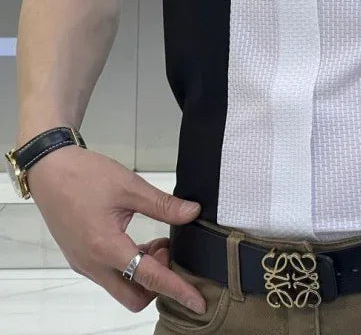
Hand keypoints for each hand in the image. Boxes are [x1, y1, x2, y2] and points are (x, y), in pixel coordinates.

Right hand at [26, 145, 206, 314]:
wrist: (50, 171)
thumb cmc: (84, 176)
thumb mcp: (130, 187)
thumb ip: (163, 205)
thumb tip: (192, 213)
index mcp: (106, 247)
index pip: (150, 278)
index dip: (178, 290)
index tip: (198, 303)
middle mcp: (92, 264)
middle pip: (134, 296)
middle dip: (159, 283)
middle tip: (170, 250)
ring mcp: (84, 263)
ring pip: (122, 286)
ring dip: (145, 272)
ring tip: (159, 241)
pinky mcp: (81, 258)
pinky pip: (111, 275)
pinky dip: (132, 266)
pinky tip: (143, 242)